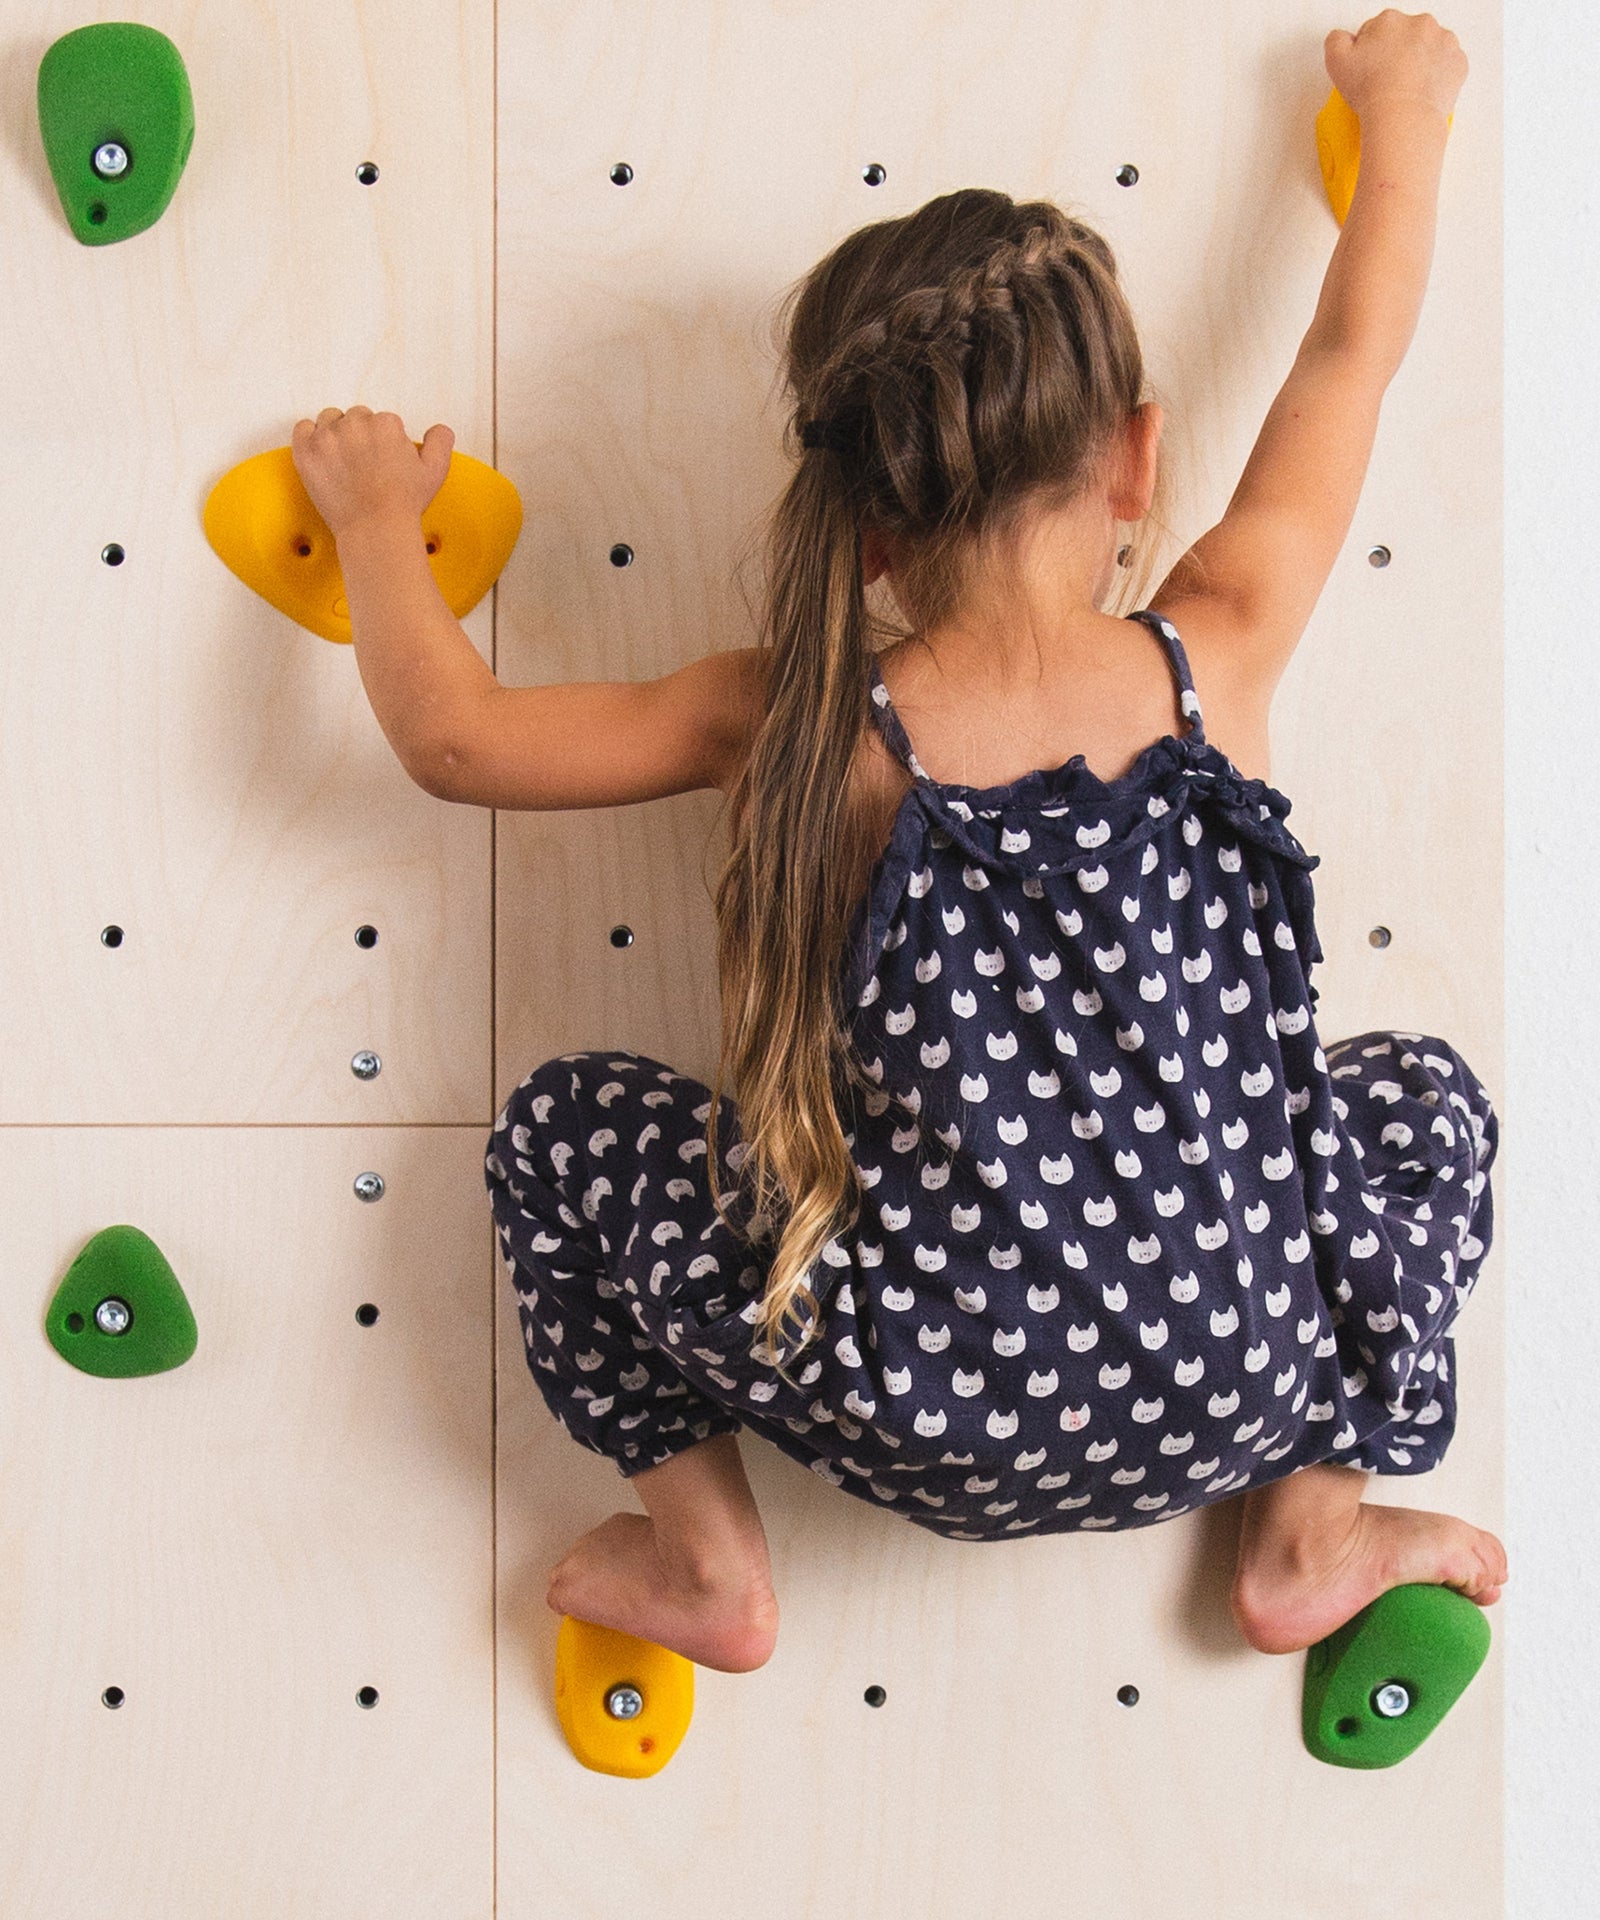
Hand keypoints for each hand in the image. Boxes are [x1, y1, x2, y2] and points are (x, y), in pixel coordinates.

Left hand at [290, 406, 454, 539]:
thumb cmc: (403, 504)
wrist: (375, 529)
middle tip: (364, 463)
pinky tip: (322, 452)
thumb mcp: (435, 472)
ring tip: (344, 460)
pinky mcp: (306, 451)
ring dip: (336, 433)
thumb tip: (439, 430)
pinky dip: (310, 436)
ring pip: (330, 419)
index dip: (384, 442)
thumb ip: (440, 442)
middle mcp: (355, 424)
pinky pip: (302, 428)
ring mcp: (327, 437)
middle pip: (356, 418)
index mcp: (385, 424)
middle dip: (360, 436)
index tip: (383, 460)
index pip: (382, 421)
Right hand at [1325, 9, 1467, 121]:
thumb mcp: (1335, 61)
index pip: (1376, 31)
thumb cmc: (1372, 91)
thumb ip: (1336, 40)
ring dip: (1419, 62)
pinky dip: (1437, 77)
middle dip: (1396, 54)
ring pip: (1429, 48)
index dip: (1369, 53)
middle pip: (1404, 36)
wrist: (1403, 116)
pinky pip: (1447, 66)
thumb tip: (1343, 37)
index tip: (1368, 72)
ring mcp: (1443, 41)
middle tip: (1386, 82)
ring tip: (1405, 89)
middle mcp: (1419, 23)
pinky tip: (1422, 92)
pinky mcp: (1458, 62)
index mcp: (1389, 20)